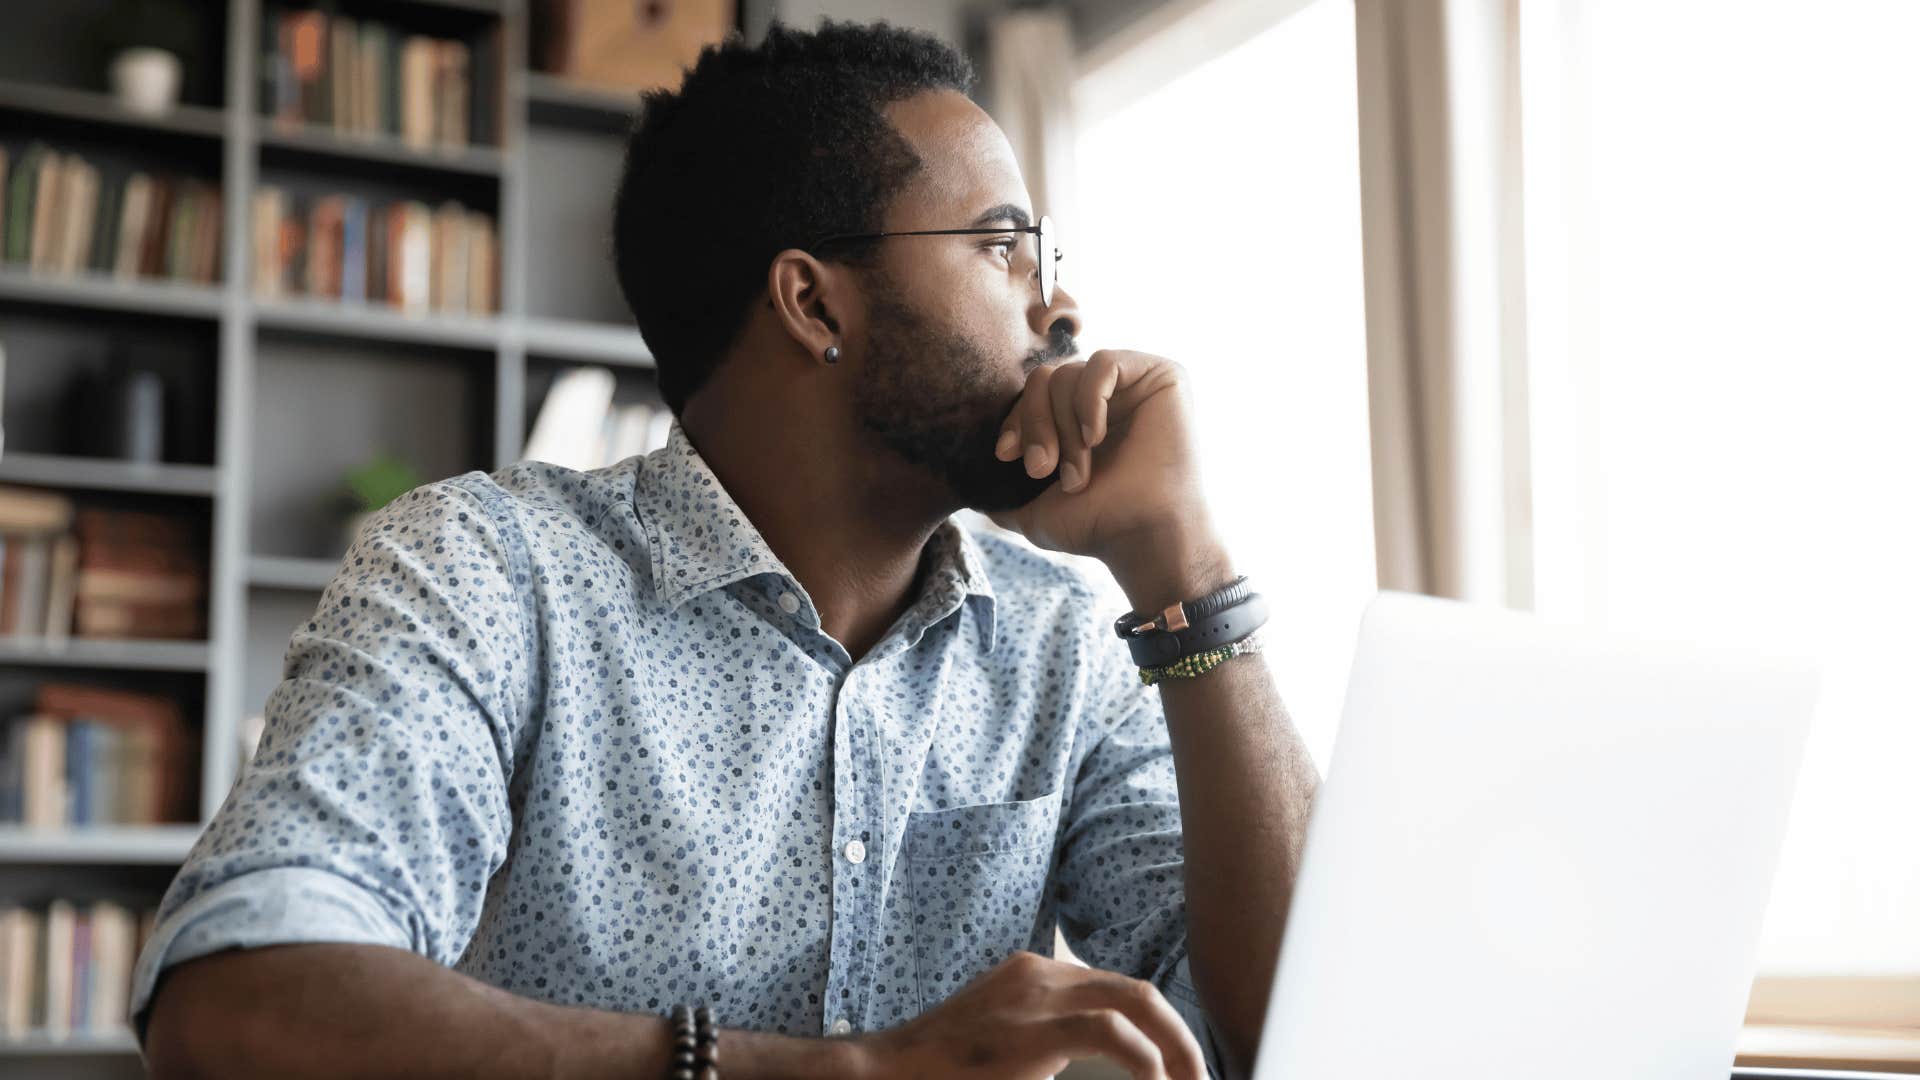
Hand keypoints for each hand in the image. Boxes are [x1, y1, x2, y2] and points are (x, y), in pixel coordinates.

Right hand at [849, 950, 1207, 1079]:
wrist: (885, 1072)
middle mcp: (1040, 973)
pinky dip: (1146, 1057)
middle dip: (1181, 1037)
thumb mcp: (1007, 1047)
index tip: (1178, 1069)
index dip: (1159, 1028)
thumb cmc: (942, 1070)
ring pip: (1136, 1001)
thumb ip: (1049, 1044)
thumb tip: (1108, 1066)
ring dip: (1176, 1048)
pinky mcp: (1030, 1031)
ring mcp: (1034, 997)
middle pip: (1137, 990)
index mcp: (1037, 976)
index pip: (1117, 990)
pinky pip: (1109, 1032)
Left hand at [987, 350, 1232, 610]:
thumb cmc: (1097, 524)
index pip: (1032, 395)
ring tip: (1077, 473)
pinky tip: (1096, 438)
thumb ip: (1002, 493)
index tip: (1006, 456)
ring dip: (1064, 429)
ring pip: (1068, 375)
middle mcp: (1107, 396)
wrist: (1143, 537)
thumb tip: (970, 487)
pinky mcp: (1161, 375)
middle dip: (1035, 425)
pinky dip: (1088, 401)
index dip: (1015, 420)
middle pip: (1044, 380)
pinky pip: (1103, 363)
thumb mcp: (1033, 510)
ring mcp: (1134, 384)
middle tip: (1042, 470)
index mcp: (1079, 418)